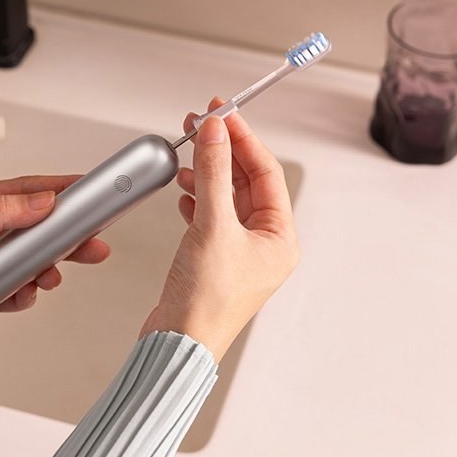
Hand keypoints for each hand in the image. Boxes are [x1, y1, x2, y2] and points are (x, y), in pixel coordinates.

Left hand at [0, 175, 110, 338]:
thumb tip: (40, 201)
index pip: (26, 191)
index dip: (60, 190)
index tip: (90, 190)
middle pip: (33, 229)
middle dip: (64, 238)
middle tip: (93, 245)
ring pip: (22, 262)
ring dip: (41, 270)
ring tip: (49, 279)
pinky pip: (5, 291)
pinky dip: (17, 296)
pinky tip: (20, 297)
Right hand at [139, 98, 299, 361]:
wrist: (176, 344)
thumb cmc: (204, 303)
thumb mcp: (211, 225)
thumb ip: (213, 172)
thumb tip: (214, 131)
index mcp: (280, 238)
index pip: (265, 172)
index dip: (242, 138)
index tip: (221, 112)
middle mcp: (264, 245)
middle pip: (246, 181)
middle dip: (222, 151)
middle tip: (201, 124)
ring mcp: (239, 252)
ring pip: (226, 197)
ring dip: (207, 173)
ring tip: (187, 154)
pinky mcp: (214, 259)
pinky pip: (210, 216)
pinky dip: (197, 198)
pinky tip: (185, 191)